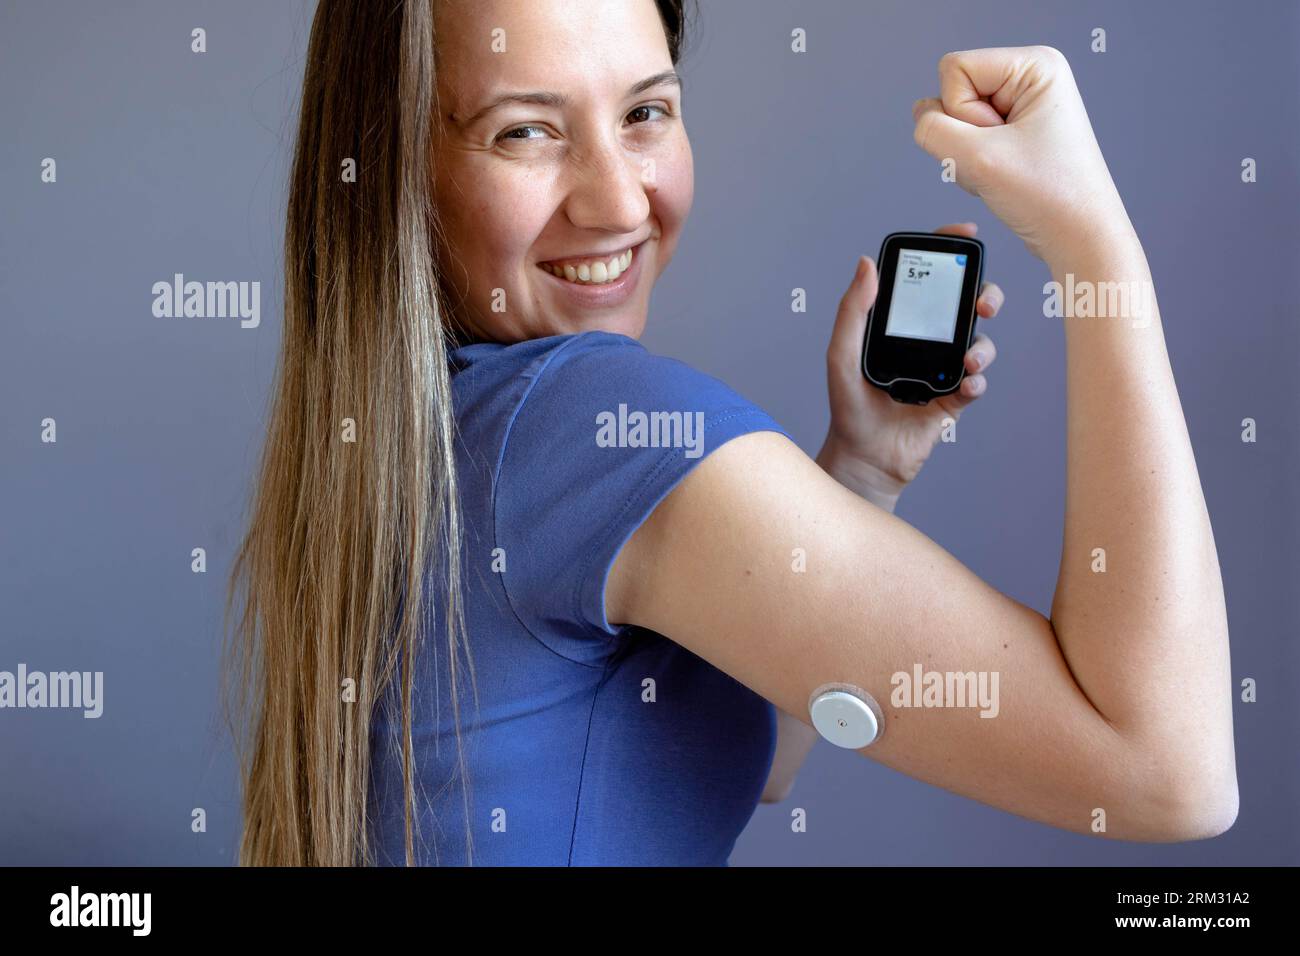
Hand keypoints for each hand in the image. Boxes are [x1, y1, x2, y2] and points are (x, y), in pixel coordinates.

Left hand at [818, 222, 1003, 502]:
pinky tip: (966, 385)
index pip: (927, 277)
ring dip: (983, 345)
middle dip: (985, 296)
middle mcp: (924, 340)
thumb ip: (854, 310)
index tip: (966, 235)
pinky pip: (976, 383)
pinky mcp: (953, 399)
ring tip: (968, 359)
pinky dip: (977, 381)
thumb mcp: (842, 353)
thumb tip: (866, 263)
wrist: (864, 457)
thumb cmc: (848, 406)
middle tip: (983, 304)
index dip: (947, 250)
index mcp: (898, 322)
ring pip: (979, 342)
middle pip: (966, 304)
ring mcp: (942, 368)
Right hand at [911, 46, 1136, 263]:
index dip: (961, 112)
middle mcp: (1029, 80)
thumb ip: (933, 131)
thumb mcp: (978, 158)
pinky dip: (973, 165)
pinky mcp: (1012, 134)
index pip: (955, 69)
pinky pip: (966, 141)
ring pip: (955, 121)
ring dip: (967, 154)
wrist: (1077, 236)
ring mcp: (1020, 108)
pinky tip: (1001, 176)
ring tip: (1004, 169)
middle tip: (1002, 158)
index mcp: (1035, 66)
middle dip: (965, 136)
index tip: (998, 139)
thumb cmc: (1052, 196)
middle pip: (953, 94)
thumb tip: (921, 117)